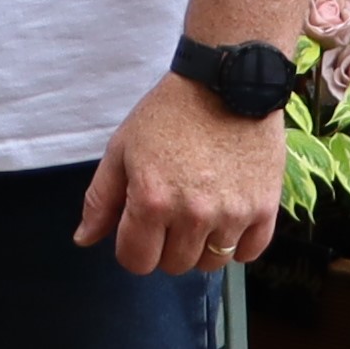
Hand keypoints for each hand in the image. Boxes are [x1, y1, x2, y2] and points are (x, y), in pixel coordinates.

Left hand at [76, 72, 285, 277]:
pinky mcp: (265, 208)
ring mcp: (232, 214)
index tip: (140, 225)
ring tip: (201, 212)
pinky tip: (228, 215)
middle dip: (165, 244)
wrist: (227, 82)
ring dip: (201, 246)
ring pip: (211, 263)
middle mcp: (193, 215)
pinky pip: (248, 253)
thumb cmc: (170, 113)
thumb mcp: (122, 148)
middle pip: (173, 266)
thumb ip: (101, 199)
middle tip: (171, 212)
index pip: (136, 261)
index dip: (132, 246)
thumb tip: (84, 239)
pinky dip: (237, 242)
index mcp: (151, 202)